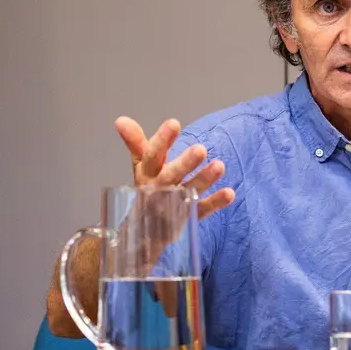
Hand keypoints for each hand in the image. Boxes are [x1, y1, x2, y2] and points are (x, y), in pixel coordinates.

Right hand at [115, 116, 234, 219]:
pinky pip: (201, 209)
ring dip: (204, 179)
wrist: (143, 230)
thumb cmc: (147, 186)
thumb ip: (135, 141)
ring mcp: (173, 204)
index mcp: (146, 173)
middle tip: (201, 149)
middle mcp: (158, 188)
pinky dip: (215, 202)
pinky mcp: (187, 217)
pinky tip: (229, 193)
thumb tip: (121, 119)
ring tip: (220, 165)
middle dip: (185, 163)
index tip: (174, 123)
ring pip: (188, 191)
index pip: (152, 155)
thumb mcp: (140, 164)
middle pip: (171, 175)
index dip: (162, 140)